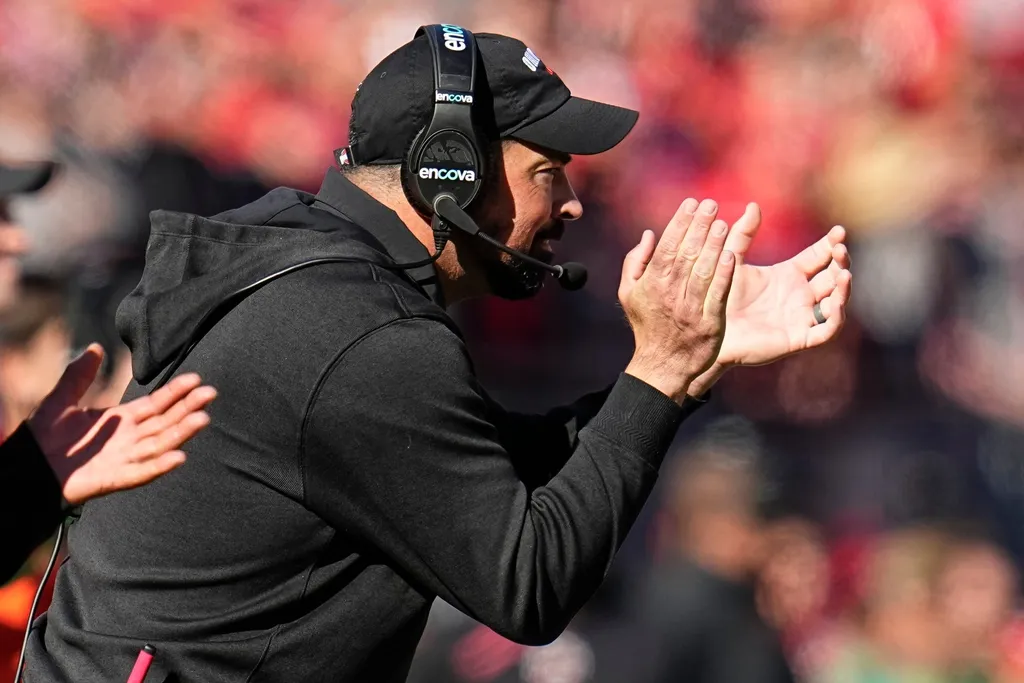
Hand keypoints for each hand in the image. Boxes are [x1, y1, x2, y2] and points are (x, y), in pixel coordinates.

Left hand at [27, 344, 216, 504]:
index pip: (156, 404)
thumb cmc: (41, 438)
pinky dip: (160, 466)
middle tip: (210, 393)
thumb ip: (78, 376)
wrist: (25, 468)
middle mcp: (129, 439)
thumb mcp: (60, 400)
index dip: (176, 392)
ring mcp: (124, 459)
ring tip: (203, 418)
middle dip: (188, 408)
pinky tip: (179, 457)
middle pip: (166, 422)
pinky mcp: (114, 479)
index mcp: (122, 420)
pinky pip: (142, 473)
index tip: (196, 379)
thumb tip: (96, 347)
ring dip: (182, 433)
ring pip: (161, 445)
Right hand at [618, 198, 736, 402]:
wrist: (661, 365)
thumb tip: (647, 234)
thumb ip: (634, 262)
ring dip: (713, 245)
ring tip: (722, 223)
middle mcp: (670, 294)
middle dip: (699, 226)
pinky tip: (730, 255)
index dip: (680, 222)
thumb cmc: (647, 325)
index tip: (692, 203)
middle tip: (711, 204)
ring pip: (702, 271)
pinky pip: (717, 295)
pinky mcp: (709, 324)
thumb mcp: (628, 293)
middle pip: (686, 254)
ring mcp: (690, 310)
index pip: (667, 246)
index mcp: (652, 284)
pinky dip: (723, 275)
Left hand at [688, 204, 852, 393]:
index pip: (819, 256)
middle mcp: (799, 295)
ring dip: (844, 288)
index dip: (831, 244)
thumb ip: (741, 235)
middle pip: (832, 276)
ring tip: (843, 273)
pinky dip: (836, 316)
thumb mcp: (731, 260)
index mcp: (788, 275)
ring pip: (836, 301)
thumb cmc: (718, 296)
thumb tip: (753, 205)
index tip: (839, 232)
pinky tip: (835, 301)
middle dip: (840, 261)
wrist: (708, 328)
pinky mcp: (800, 338)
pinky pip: (827, 329)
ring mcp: (802, 317)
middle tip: (840, 250)